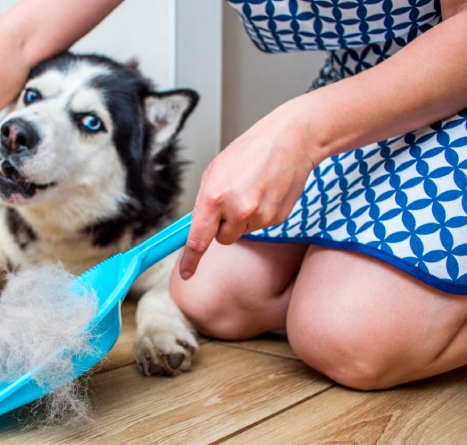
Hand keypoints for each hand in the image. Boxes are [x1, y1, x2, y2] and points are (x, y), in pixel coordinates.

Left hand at [178, 99, 318, 278]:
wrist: (291, 140)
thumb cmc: (251, 151)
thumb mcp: (215, 171)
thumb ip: (204, 201)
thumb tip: (198, 226)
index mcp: (214, 196)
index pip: (198, 239)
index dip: (190, 260)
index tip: (185, 273)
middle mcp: (237, 210)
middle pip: (222, 239)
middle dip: (223, 225)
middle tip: (233, 198)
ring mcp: (260, 216)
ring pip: (242, 233)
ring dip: (243, 218)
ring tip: (252, 189)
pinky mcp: (277, 219)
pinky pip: (260, 226)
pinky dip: (260, 214)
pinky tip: (265, 192)